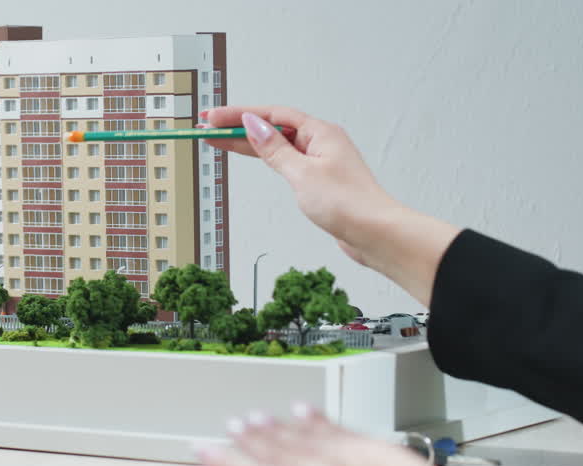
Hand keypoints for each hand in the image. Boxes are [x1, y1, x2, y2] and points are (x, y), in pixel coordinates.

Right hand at [195, 405, 449, 465]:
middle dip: (251, 439)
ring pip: (298, 437)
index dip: (225, 464)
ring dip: (276, 427)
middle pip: (273, 453)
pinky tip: (304, 410)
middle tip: (234, 426)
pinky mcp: (368, 448)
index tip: (205, 450)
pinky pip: (334, 428)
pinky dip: (316, 418)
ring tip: (258, 417)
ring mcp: (339, 460)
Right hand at [199, 106, 397, 266]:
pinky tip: (253, 154)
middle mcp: (321, 142)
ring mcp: (320, 161)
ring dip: (248, 142)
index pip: (272, 115)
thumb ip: (275, 150)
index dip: (240, 114)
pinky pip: (286, 161)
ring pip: (277, 145)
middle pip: (272, 128)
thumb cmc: (348, 203)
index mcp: (320, 132)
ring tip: (219, 140)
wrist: (374, 233)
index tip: (214, 117)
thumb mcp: (302, 173)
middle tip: (208, 127)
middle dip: (239, 127)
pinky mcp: (319, 180)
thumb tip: (254, 125)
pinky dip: (266, 157)